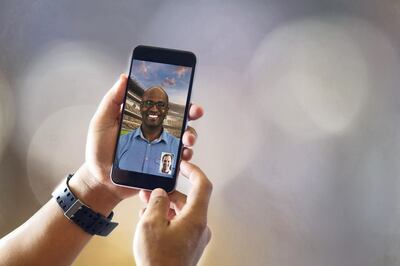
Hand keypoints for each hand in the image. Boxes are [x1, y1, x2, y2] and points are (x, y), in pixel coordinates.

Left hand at [70, 74, 203, 213]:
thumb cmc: (99, 151)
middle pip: (179, 119)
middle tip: (194, 112)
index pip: (163, 104)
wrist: (101, 180)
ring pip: (183, 138)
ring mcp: (161, 147)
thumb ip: (112, 100)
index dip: (176, 97)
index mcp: (143, 118)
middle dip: (191, 113)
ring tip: (187, 139)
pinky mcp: (163, 164)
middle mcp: (155, 131)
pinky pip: (179, 158)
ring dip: (190, 135)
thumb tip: (124, 77)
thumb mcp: (102, 121)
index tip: (185, 93)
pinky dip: (185, 155)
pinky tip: (183, 155)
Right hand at [134, 161, 212, 265]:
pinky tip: (151, 221)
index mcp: (196, 218)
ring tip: (146, 207)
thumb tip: (161, 193)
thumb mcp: (151, 224)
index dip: (193, 171)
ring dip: (165, 207)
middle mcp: (200, 227)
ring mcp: (195, 238)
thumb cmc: (158, 262)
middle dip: (168, 194)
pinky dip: (168, 219)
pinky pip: (180, 225)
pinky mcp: (189, 246)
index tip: (184, 165)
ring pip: (182, 213)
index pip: (202, 185)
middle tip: (151, 191)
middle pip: (187, 200)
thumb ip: (157, 202)